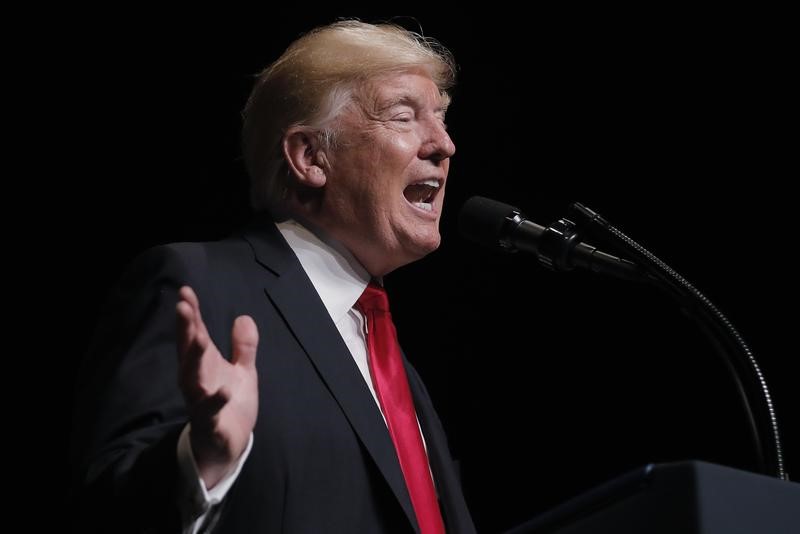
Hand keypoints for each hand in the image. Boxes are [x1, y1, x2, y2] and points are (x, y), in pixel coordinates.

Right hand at [176, 286, 258, 488]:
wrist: (228, 447)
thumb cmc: (229, 406)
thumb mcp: (242, 372)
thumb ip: (243, 347)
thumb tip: (244, 317)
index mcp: (204, 366)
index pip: (195, 335)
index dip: (190, 314)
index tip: (186, 291)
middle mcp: (197, 381)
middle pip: (189, 351)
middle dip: (186, 329)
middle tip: (182, 305)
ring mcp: (201, 402)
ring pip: (192, 379)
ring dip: (194, 359)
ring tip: (198, 338)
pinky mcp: (210, 424)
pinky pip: (209, 413)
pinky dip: (215, 402)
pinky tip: (223, 391)